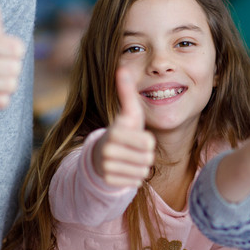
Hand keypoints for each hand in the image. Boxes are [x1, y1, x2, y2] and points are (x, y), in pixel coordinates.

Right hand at [92, 68, 155, 187]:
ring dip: (140, 166)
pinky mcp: (108, 181)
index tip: (136, 137)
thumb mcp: (128, 112)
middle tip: (133, 149)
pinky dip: (133, 177)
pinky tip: (125, 168)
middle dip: (144, 155)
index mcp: (114, 132)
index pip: (148, 143)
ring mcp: (106, 167)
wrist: (102, 155)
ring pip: (142, 172)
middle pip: (147, 159)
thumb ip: (126, 91)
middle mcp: (108, 150)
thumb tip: (121, 68)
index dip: (147, 141)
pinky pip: (135, 182)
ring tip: (129, 158)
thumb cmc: (122, 131)